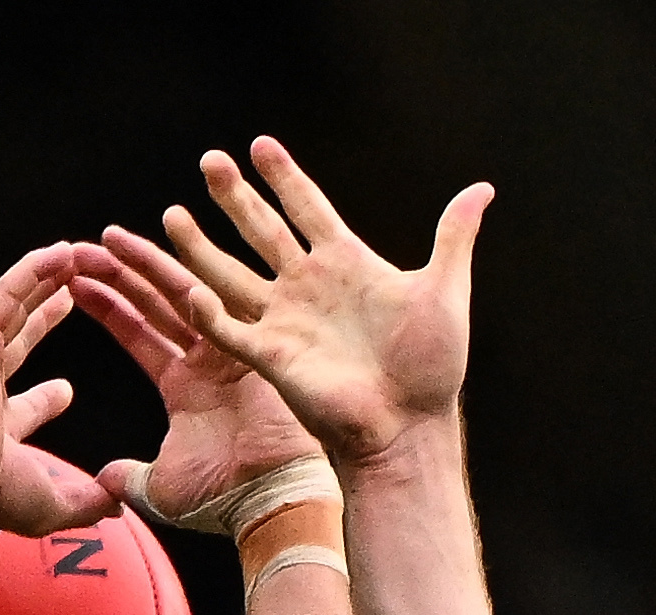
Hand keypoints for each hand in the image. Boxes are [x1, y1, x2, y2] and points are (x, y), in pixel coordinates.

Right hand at [0, 246, 119, 537]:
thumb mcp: (54, 503)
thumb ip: (89, 502)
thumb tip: (117, 506)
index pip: (26, 406)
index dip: (50, 397)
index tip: (69, 388)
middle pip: (23, 340)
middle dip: (53, 317)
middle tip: (81, 298)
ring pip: (18, 308)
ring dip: (49, 283)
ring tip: (80, 259)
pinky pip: (9, 293)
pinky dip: (34, 272)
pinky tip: (61, 253)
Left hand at [70, 232, 324, 521]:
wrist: (269, 504)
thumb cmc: (222, 500)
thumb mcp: (160, 489)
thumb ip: (129, 478)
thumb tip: (103, 482)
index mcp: (183, 385)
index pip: (138, 333)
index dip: (108, 307)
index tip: (75, 285)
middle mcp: (204, 360)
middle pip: (155, 302)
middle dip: (119, 273)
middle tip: (83, 248)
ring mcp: (228, 348)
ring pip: (179, 292)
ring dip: (144, 264)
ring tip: (108, 239)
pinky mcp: (250, 347)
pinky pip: (215, 305)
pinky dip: (188, 281)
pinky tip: (158, 254)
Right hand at [136, 136, 491, 469]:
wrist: (410, 427)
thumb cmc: (430, 368)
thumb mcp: (445, 290)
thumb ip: (454, 236)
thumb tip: (483, 190)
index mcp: (345, 264)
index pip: (307, 207)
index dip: (285, 177)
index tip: (261, 146)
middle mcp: (309, 287)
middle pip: (262, 230)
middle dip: (235, 196)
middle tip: (210, 161)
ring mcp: (287, 321)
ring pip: (232, 274)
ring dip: (202, 247)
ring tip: (172, 214)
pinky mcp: (273, 358)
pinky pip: (231, 331)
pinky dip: (209, 314)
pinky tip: (190, 289)